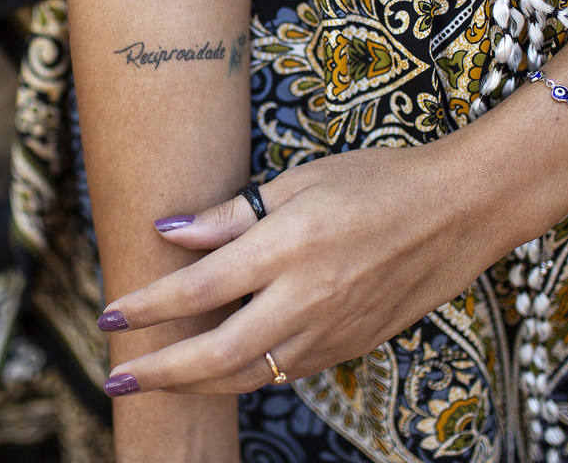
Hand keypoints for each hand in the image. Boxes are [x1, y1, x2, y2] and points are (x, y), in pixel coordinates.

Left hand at [97, 139, 522, 395]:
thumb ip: (231, 214)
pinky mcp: (349, 347)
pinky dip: (241, 377)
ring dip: (194, 385)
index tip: (109, 316)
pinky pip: (283, 373)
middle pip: (216, 355)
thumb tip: (170, 232)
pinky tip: (217, 370)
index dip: (148, 308)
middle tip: (117, 380)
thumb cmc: (376, 182)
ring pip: (248, 376)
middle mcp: (307, 298)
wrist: (458, 212)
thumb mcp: (300, 181)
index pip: (199, 289)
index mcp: (289, 246)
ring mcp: (331, 330)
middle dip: (159, 373)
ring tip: (156, 383)